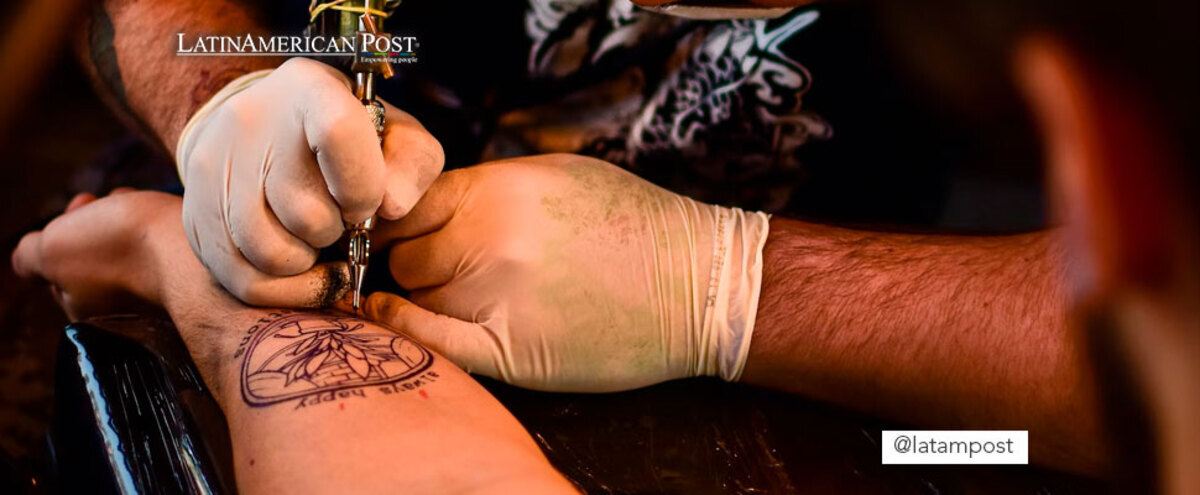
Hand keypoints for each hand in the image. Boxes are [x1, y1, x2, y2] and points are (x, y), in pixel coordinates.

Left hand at [11, 190, 179, 319]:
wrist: (187, 248)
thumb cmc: (118, 249)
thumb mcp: (50, 249)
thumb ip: (28, 255)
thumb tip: (25, 259)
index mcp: (85, 309)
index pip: (61, 266)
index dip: (65, 230)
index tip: (80, 208)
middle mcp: (121, 309)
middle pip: (95, 255)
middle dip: (96, 223)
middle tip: (107, 206)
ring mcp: (157, 296)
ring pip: (128, 247)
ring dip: (125, 220)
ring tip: (136, 206)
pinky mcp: (187, 279)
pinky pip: (161, 247)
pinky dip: (156, 227)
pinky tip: (160, 217)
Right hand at [176, 57, 443, 306]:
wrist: (271, 128)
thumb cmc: (351, 141)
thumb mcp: (397, 138)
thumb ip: (411, 166)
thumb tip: (390, 206)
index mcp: (311, 90)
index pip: (337, 133)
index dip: (362, 187)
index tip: (365, 203)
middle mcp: (251, 121)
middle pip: (305, 213)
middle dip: (336, 231)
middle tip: (338, 216)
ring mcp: (214, 166)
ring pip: (270, 253)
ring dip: (306, 261)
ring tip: (314, 236)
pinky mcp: (195, 211)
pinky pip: (243, 279)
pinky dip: (283, 288)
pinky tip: (299, 265)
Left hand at [365, 154, 769, 391]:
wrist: (699, 286)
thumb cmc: (635, 225)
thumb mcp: (558, 175)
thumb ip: (487, 187)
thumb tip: (428, 205)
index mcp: (499, 189)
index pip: (409, 205)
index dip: (403, 221)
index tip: (409, 233)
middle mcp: (488, 239)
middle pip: (407, 256)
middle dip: (419, 262)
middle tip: (452, 268)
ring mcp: (496, 297)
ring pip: (418, 297)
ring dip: (430, 297)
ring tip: (473, 295)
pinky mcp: (509, 351)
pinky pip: (428, 341)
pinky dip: (405, 329)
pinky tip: (394, 319)